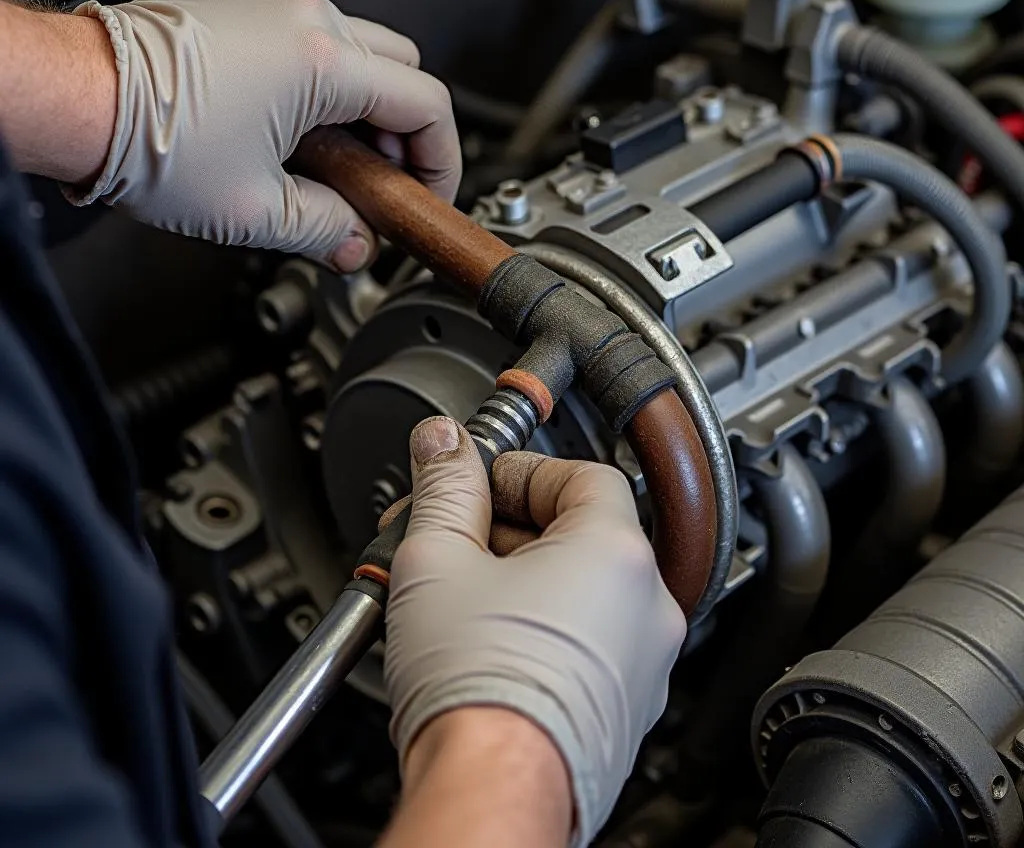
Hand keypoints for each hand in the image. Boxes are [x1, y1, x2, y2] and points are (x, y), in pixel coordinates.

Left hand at [72, 0, 460, 270]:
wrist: (76, 97)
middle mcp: (307, 16)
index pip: (427, 106)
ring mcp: (275, 2)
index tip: (429, 194)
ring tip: (334, 162)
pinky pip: (315, 38)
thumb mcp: (256, 211)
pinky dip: (325, 83)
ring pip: (362, 51)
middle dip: (405, 132)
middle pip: (404, 71)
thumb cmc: (147, 140)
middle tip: (382, 183)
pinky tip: (297, 128)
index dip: (442, 161)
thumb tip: (357, 246)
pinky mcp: (247, 4)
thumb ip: (328, 232)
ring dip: (365, 108)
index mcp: (324, 61)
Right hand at [384, 417, 686, 846]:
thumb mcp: (438, 560)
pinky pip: (587, 640)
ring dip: (521, 575)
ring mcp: (643, 662)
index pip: (581, 474)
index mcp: (615, 555)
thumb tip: (443, 446)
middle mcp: (646, 606)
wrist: (491, 794)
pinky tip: (485, 637)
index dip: (523, 470)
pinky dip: (543, 625)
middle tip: (451, 532)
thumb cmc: (478, 691)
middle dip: (509, 525)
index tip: (480, 481)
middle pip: (580, 531)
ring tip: (456, 589)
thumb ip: (445, 489)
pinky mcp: (624, 706)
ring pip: (582, 588)